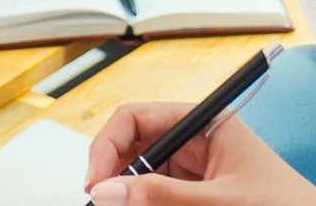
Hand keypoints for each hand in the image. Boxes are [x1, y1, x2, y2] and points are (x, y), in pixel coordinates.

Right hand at [84, 103, 315, 204]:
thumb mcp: (221, 202)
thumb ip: (162, 196)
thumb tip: (106, 191)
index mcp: (205, 123)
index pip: (137, 118)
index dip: (108, 146)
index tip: (95, 184)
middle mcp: (196, 142)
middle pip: (134, 149)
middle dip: (115, 177)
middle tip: (104, 205)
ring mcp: (196, 172)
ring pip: (143, 178)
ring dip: (131, 197)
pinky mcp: (197, 196)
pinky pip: (160, 197)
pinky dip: (147, 205)